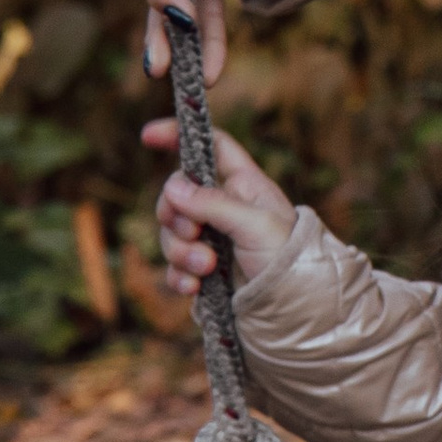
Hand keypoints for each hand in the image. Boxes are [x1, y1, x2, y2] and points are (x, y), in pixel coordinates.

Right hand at [143, 116, 305, 298]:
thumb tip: (172, 187)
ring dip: (181, 252)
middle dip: (176, 217)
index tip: (147, 136)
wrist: (294, 305)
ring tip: (206, 268)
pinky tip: (194, 288)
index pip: (210, 146)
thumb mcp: (255, 224)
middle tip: (194, 234)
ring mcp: (211, 238)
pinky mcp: (203, 269)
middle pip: (177, 196)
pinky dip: (178, 276)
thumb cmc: (289, 257)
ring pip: (172, 233)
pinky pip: (174, 266)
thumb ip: (213, 204)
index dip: (180, 136)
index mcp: (243, 184)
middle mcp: (224, 206)